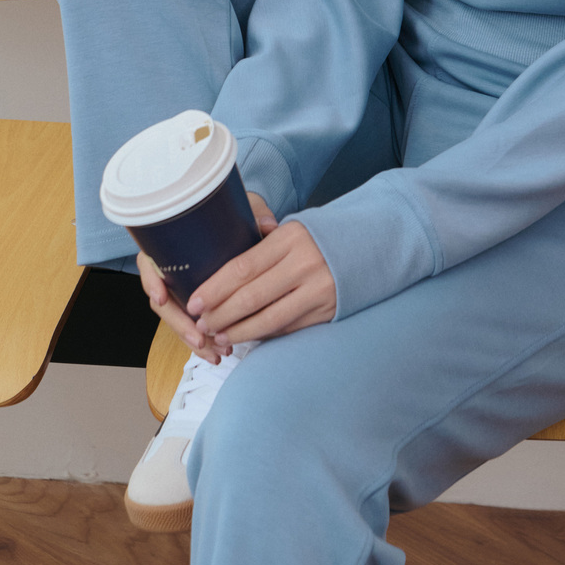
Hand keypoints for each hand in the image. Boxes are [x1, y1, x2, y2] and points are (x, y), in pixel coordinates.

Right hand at [135, 192, 280, 364]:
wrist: (243, 224)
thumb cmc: (236, 214)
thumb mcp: (244, 207)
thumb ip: (255, 212)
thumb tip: (267, 225)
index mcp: (172, 243)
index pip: (149, 262)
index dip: (151, 281)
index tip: (162, 298)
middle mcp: (172, 269)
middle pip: (162, 301)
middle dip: (179, 324)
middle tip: (200, 338)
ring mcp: (181, 289)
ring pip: (177, 319)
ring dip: (193, 339)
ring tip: (217, 351)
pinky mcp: (196, 304)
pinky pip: (192, 327)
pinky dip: (204, 342)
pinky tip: (220, 352)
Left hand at [186, 216, 336, 344]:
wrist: (370, 244)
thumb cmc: (320, 236)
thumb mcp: (294, 228)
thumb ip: (262, 243)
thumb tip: (224, 266)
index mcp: (291, 238)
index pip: (243, 267)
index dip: (214, 288)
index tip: (194, 302)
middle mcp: (304, 264)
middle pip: (251, 297)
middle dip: (220, 314)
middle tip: (201, 324)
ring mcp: (317, 290)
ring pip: (267, 320)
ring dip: (238, 331)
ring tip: (218, 335)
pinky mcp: (326, 311)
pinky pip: (286, 328)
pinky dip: (262, 334)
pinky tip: (246, 336)